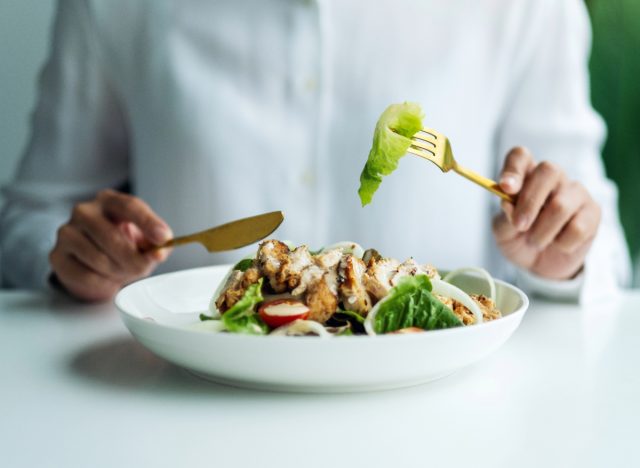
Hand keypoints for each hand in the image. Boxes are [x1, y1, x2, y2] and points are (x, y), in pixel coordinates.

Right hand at [49, 189, 172, 300]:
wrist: (92, 263)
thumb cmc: (122, 245)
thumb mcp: (144, 240)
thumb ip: (156, 244)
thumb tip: (160, 252)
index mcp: (109, 201)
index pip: (129, 206)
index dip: (148, 223)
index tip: (163, 238)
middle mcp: (84, 211)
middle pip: (112, 236)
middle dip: (134, 259)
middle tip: (144, 268)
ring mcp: (67, 232)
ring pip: (99, 259)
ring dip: (118, 272)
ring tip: (124, 271)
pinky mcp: (57, 256)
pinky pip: (86, 276)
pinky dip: (104, 283)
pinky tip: (107, 278)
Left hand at [492, 147, 600, 279]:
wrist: (539, 264)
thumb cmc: (518, 239)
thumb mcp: (503, 232)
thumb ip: (504, 217)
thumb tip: (507, 202)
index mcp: (526, 175)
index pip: (520, 156)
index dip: (513, 168)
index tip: (506, 188)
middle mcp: (553, 178)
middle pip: (549, 170)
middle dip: (530, 201)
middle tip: (519, 225)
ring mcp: (576, 192)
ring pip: (561, 205)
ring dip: (542, 231)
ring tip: (535, 242)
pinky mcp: (593, 211)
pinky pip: (577, 227)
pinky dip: (562, 243)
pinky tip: (559, 244)